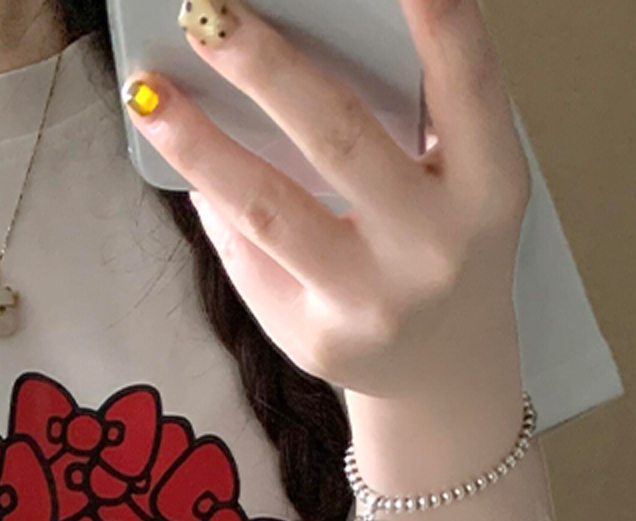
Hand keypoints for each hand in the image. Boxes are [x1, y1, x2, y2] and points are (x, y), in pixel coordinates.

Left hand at [121, 0, 532, 405]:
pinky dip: (218, 207)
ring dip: (199, 146)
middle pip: (337, 138)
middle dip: (264, 67)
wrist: (443, 369)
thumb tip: (286, 50)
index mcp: (486, 185)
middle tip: (209, 12)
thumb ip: (414, 116)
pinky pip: (250, 257)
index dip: (435, 16)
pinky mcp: (316, 340)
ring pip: (268, 210)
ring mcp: (370, 302)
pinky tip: (192, 168)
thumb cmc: (444, 244)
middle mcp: (432, 247)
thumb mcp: (461, 177)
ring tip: (149, 97)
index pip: (465, 83)